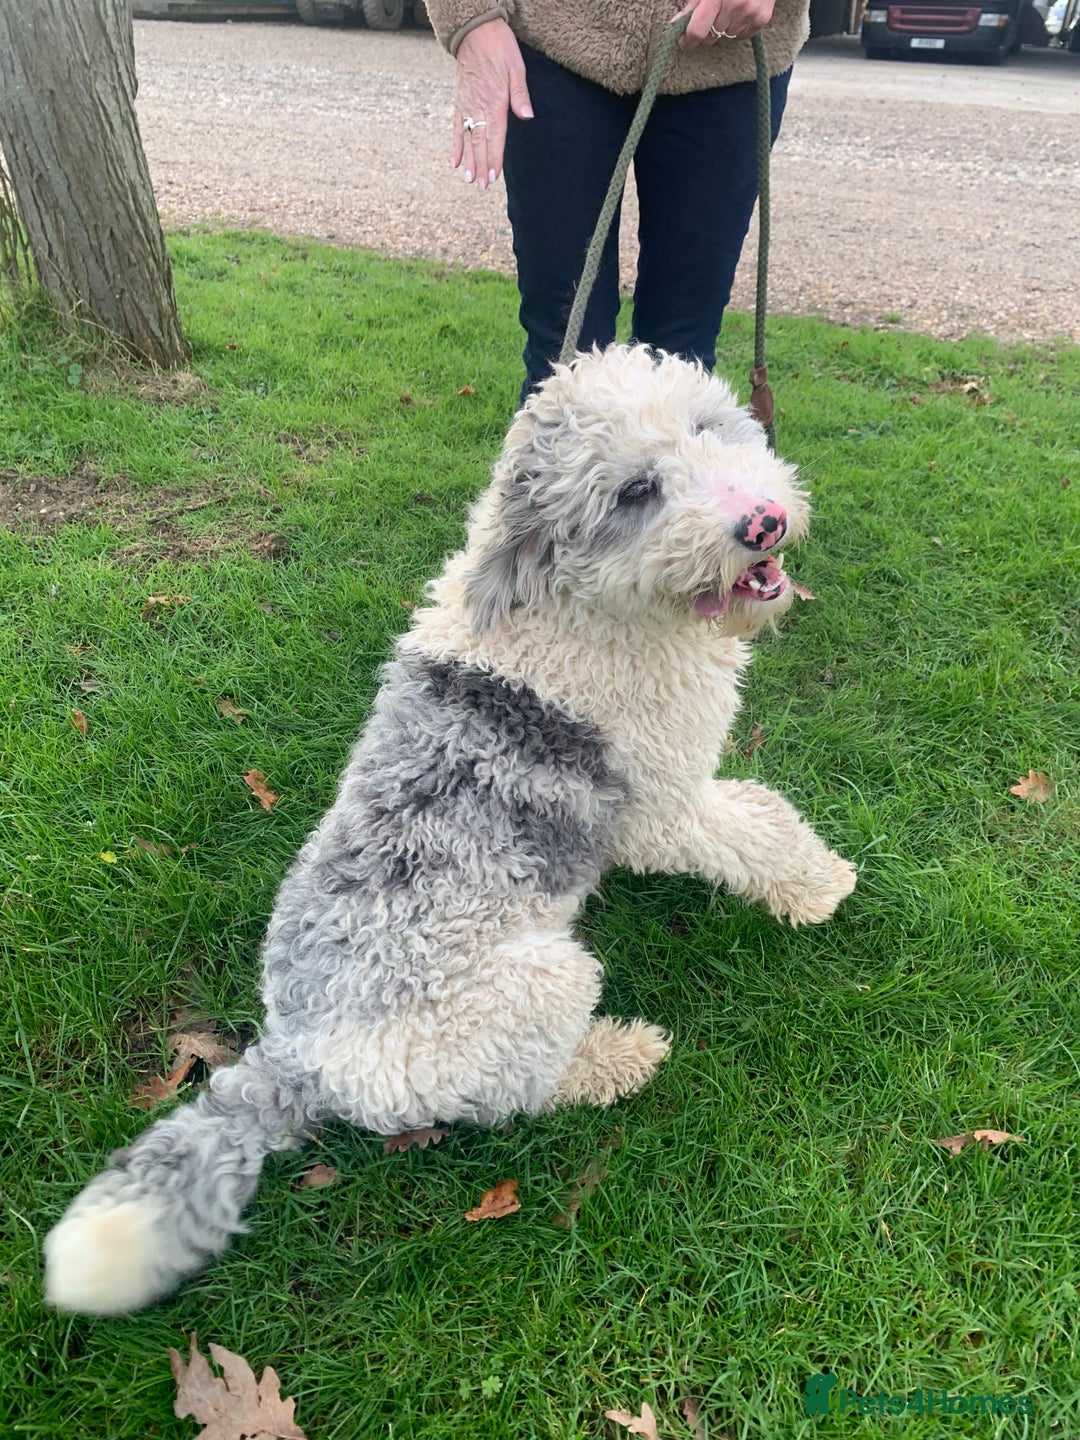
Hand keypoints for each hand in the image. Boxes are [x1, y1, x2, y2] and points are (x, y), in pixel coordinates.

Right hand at [452, 19, 532, 190]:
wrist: (476, 32)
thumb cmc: (500, 48)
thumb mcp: (516, 68)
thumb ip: (520, 95)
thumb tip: (527, 116)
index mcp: (494, 101)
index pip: (495, 136)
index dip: (494, 158)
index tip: (494, 176)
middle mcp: (478, 106)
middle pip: (479, 142)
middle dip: (481, 166)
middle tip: (481, 186)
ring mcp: (467, 105)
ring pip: (467, 138)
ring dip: (468, 161)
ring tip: (469, 180)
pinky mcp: (460, 101)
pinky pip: (456, 127)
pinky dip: (455, 145)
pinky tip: (454, 162)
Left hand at [673, 0, 776, 45]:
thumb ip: (693, 1)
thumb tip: (677, 23)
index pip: (697, 30)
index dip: (687, 40)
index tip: (684, 41)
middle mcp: (735, 5)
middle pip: (711, 37)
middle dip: (707, 29)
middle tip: (711, 13)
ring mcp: (750, 12)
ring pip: (726, 36)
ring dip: (723, 27)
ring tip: (728, 8)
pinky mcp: (762, 18)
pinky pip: (741, 36)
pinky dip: (738, 27)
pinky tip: (739, 11)